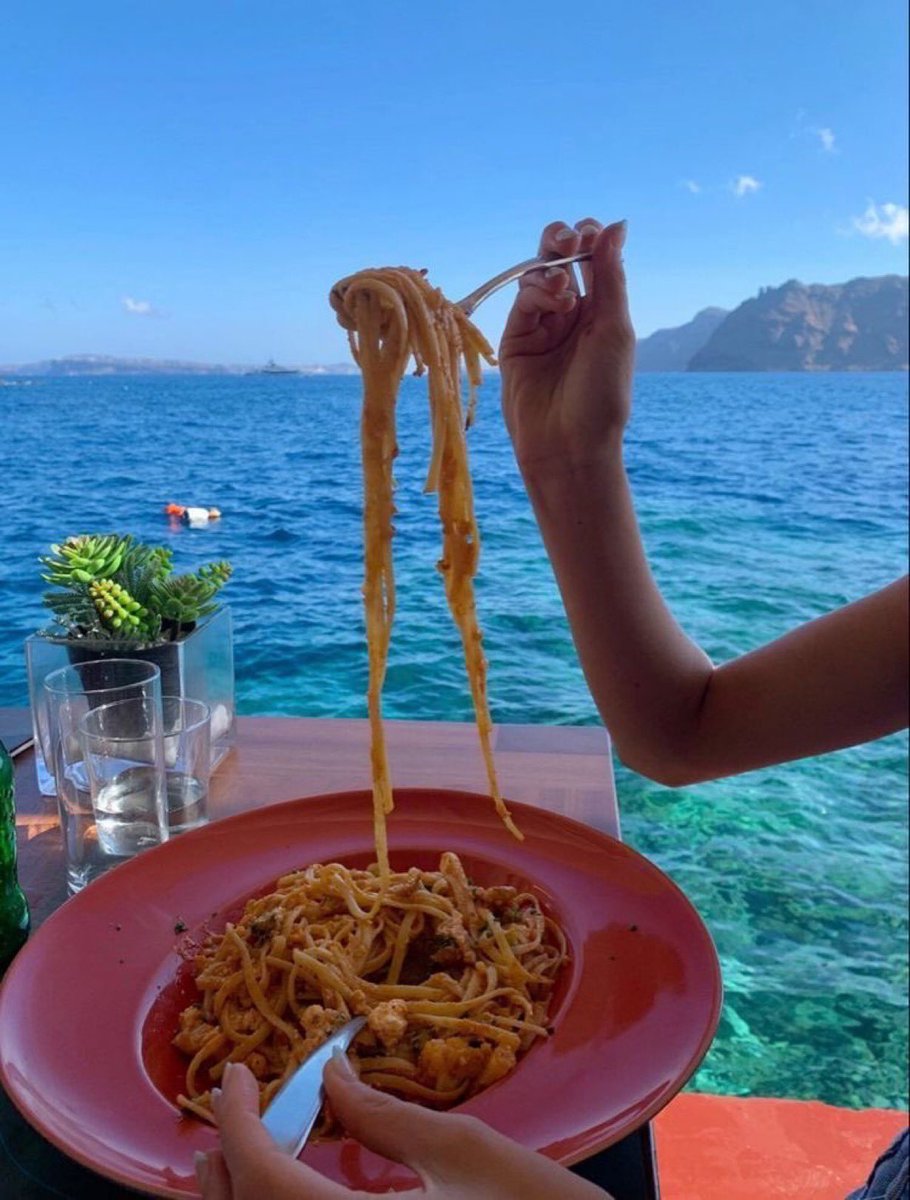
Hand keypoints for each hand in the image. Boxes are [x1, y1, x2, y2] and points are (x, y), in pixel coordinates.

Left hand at [195, 1056, 609, 1198]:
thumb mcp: (465, 1154)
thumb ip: (386, 1118)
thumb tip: (331, 1079)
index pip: (261, 1174)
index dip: (235, 1116)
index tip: (235, 1072)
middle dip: (225, 1162)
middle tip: (233, 1107)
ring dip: (241, 1196)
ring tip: (243, 1150)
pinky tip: (293, 1192)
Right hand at [499, 219, 633, 473]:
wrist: (567, 444)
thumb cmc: (601, 393)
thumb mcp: (614, 328)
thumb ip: (611, 275)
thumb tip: (616, 224)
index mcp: (603, 311)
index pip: (594, 259)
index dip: (591, 239)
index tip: (592, 233)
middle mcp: (572, 315)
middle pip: (560, 261)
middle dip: (562, 241)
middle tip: (568, 240)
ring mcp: (542, 326)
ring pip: (538, 276)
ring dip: (550, 269)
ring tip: (562, 287)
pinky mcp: (516, 340)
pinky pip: (523, 301)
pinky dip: (536, 293)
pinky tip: (553, 302)